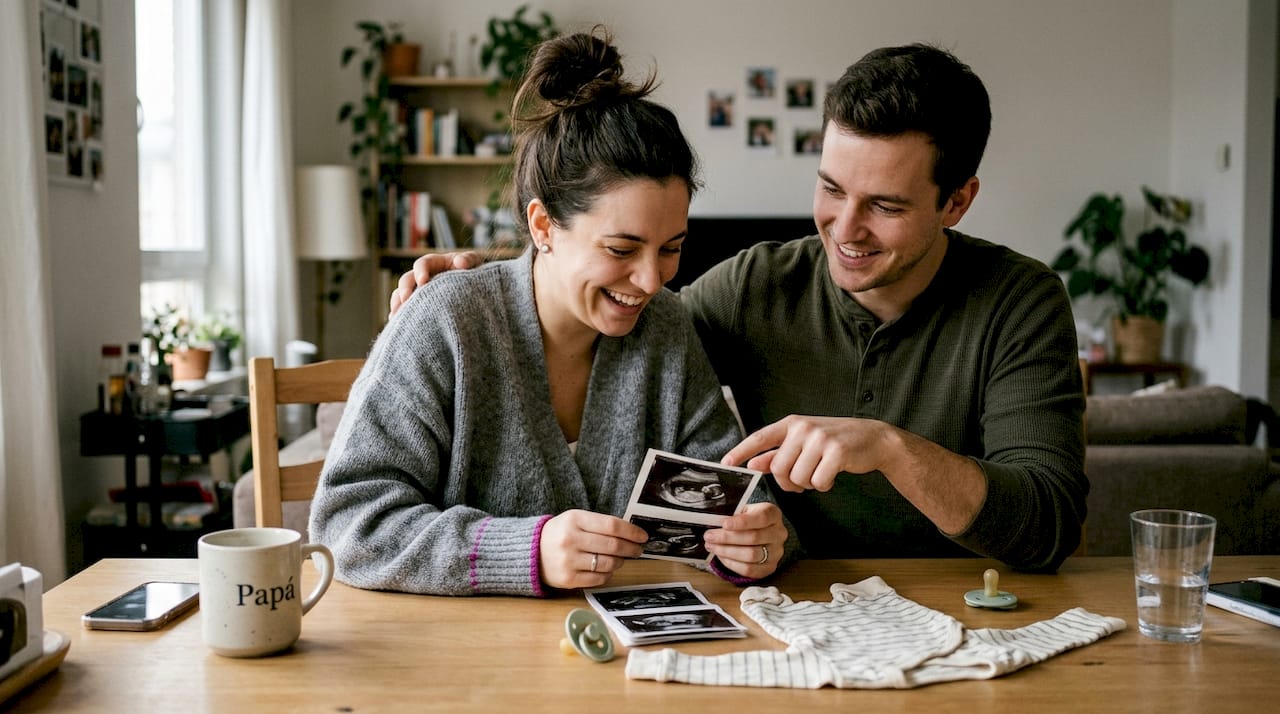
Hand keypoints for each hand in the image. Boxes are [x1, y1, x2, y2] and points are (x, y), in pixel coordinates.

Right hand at [387, 251, 479, 317]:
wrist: (476, 288)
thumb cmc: (473, 271)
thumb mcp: (474, 262)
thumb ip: (469, 259)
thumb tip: (459, 262)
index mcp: (434, 263)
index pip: (422, 264)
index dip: (420, 272)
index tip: (423, 282)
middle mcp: (422, 277)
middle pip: (406, 280)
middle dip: (404, 289)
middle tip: (406, 300)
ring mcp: (418, 292)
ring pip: (401, 296)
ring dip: (397, 304)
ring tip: (396, 315)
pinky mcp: (418, 306)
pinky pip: (404, 310)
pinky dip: (399, 317)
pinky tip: (398, 325)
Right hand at [538, 509, 647, 589]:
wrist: (531, 553)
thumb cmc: (560, 534)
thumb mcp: (575, 519)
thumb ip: (599, 524)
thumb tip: (630, 533)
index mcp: (574, 520)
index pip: (611, 525)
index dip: (631, 531)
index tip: (642, 536)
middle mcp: (571, 540)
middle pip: (612, 545)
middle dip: (631, 548)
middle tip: (638, 549)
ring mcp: (569, 561)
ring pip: (608, 563)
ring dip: (620, 561)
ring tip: (621, 559)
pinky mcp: (568, 579)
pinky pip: (599, 578)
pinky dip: (608, 574)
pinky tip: (608, 569)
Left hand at [703, 502, 786, 577]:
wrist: (761, 531)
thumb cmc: (749, 519)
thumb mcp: (743, 510)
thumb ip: (733, 514)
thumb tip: (714, 522)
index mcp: (773, 514)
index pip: (761, 517)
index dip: (742, 522)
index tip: (724, 523)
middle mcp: (778, 533)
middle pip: (754, 538)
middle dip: (727, 538)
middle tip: (709, 536)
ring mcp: (776, 552)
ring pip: (751, 555)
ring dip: (727, 552)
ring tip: (712, 546)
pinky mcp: (769, 567)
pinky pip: (749, 570)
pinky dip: (732, 564)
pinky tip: (721, 556)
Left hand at [721, 415, 890, 492]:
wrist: (873, 439)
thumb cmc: (834, 443)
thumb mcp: (803, 443)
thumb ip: (778, 453)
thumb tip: (752, 464)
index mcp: (792, 424)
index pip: (760, 437)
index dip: (741, 450)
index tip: (726, 463)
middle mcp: (803, 428)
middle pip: (778, 468)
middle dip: (788, 483)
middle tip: (801, 481)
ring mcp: (820, 438)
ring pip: (797, 478)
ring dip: (807, 485)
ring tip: (820, 474)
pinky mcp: (836, 452)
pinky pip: (818, 482)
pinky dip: (823, 486)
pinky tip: (831, 476)